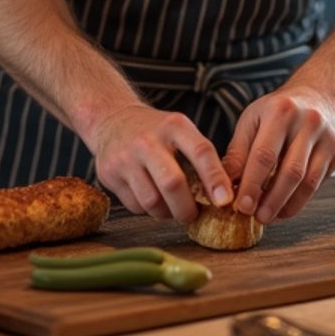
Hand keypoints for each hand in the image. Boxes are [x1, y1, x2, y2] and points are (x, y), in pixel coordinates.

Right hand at [90, 105, 233, 222]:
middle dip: (187, 208)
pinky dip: (148, 210)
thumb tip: (222, 196)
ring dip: (167, 212)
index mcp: (174, 125)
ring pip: (152, 201)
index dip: (216, 178)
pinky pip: (135, 206)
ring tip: (172, 207)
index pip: (200, 151)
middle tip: (193, 215)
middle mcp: (148, 140)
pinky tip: (152, 198)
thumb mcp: (179, 130)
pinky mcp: (109, 173)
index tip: (225, 201)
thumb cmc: (156, 131)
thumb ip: (200, 157)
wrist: (112, 119)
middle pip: (173, 183)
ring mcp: (126, 157)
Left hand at [222, 88, 334, 223]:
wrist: (319, 95)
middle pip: (290, 171)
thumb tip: (224, 184)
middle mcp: (308, 122)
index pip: (265, 154)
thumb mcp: (252, 120)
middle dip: (272, 200)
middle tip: (257, 218)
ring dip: (288, 204)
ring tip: (270, 216)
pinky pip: (319, 183)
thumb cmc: (278, 110)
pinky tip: (285, 207)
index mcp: (281, 111)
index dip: (252, 184)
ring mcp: (327, 138)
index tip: (241, 206)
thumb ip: (238, 152)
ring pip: (309, 181)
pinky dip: (301, 200)